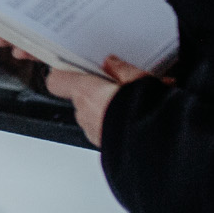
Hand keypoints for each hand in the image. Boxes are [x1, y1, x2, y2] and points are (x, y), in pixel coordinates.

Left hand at [4, 47, 148, 146]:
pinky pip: (102, 129)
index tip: (70, 67)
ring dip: (105, 108)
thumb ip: (120, 69)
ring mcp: (93, 131)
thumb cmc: (146, 114)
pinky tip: (134, 119)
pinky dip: (113, 123)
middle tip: (115, 85)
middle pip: (79, 96)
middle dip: (94, 91)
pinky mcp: (103, 145)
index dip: (62, 72)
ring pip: (92, 114)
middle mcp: (85, 113)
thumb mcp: (138, 79)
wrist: (156, 149)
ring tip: (130, 103)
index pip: (57, 79)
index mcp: (87, 92)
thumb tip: (111, 63)